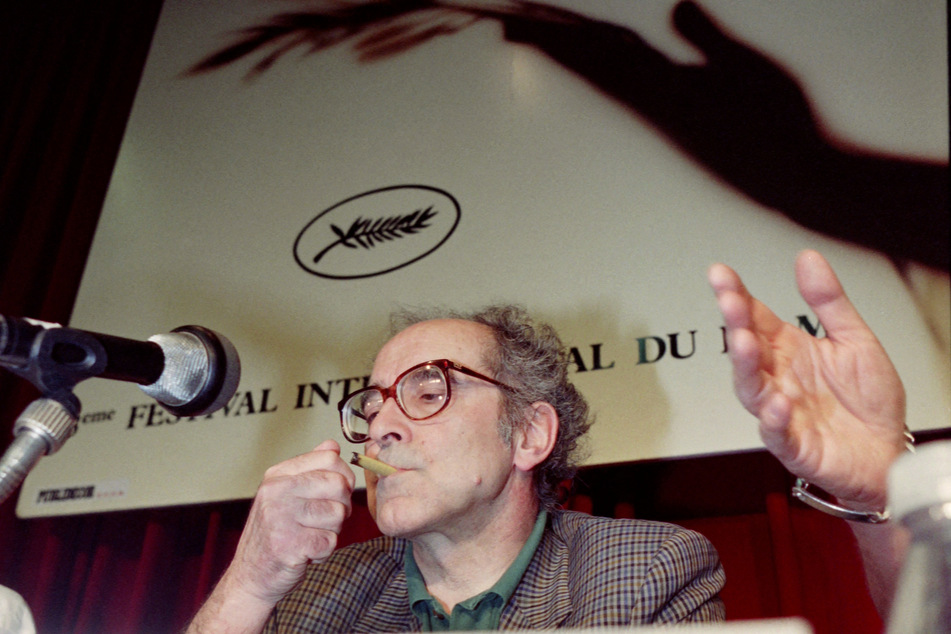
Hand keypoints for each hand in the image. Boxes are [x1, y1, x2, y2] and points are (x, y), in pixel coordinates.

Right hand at [225, 439, 355, 601]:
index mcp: (277, 476)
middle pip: (339, 485)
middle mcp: (277, 492)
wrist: (251, 575)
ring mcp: (281, 518)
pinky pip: (330, 542)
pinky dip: (324, 551)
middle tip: (324, 519)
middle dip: (341, 506)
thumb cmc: (274, 533)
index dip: (343, 475)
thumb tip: (332, 445)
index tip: (336, 491)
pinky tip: (307, 551)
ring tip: (310, 535)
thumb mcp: (286, 494)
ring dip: (332, 531)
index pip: (329, 458)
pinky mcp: (289, 545)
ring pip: (338, 514)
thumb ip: (310, 468)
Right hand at [708, 250, 906, 509]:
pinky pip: (777, 433)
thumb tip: (807, 260)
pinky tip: (779, 403)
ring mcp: (782, 411)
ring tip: (745, 343)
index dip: (736, 294)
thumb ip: (828, 300)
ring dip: (745, 366)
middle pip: (747, 348)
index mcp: (789, 350)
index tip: (720, 274)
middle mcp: (778, 378)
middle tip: (730, 301)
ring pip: (751, 388)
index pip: (754, 317)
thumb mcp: (855, 339)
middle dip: (735, 324)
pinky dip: (774, 420)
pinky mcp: (795, 445)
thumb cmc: (868, 402)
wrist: (887, 453)